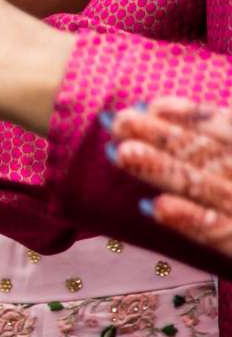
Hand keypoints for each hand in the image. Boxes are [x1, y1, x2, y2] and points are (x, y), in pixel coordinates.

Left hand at [112, 100, 231, 258]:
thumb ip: (229, 129)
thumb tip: (213, 103)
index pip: (226, 128)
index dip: (190, 115)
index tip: (153, 106)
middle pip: (204, 153)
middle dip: (160, 135)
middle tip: (116, 120)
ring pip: (202, 186)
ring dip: (162, 169)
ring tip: (122, 153)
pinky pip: (217, 233)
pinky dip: (187, 219)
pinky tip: (153, 206)